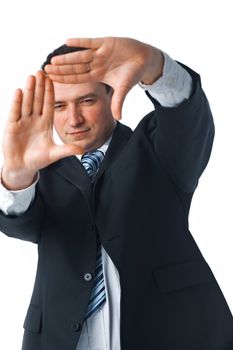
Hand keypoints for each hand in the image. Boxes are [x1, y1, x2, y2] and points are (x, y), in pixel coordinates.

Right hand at [1, 72, 82, 189]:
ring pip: (27, 102)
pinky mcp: (12, 126)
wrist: (23, 167)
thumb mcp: (54, 154)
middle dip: (40, 86)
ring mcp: (23, 121)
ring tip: (32, 76)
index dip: (51, 93)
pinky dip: (18, 102)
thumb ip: (67, 150)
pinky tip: (20, 91)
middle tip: (42, 71)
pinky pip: (15, 111)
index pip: (49, 105)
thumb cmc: (38, 160)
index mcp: (45, 123)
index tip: (53, 80)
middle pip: (38, 100)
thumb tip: (83, 149)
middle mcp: (34, 120)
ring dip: (29, 90)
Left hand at [45, 37, 163, 119]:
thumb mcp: (124, 89)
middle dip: (61, 69)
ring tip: (53, 60)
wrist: (144, 59)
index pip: (78, 78)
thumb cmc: (133, 74)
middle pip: (75, 67)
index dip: (65, 79)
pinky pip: (90, 42)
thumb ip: (118, 102)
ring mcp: (100, 53)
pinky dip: (80, 42)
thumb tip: (118, 118)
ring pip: (80, 56)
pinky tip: (67, 42)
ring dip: (66, 58)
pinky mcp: (106, 42)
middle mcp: (96, 64)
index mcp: (98, 75)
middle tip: (45, 70)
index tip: (53, 81)